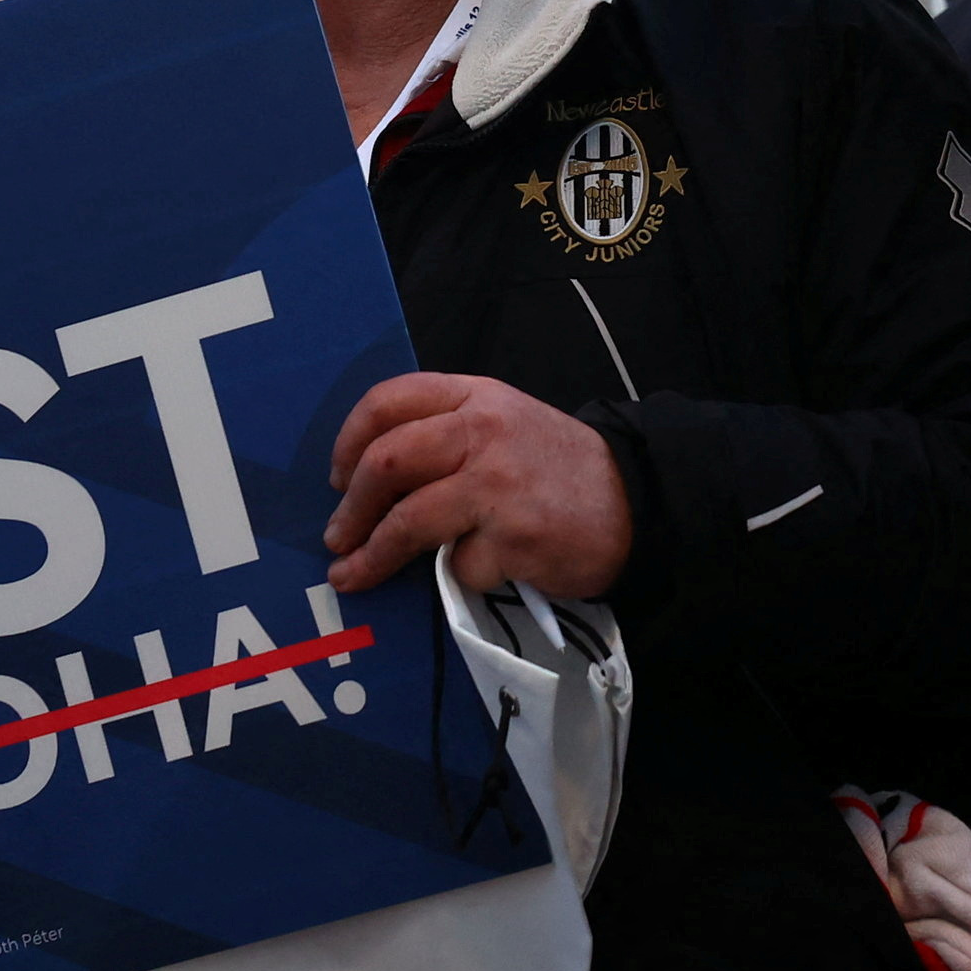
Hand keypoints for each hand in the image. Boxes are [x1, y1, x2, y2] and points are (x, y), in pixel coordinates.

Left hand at [324, 373, 630, 598]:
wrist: (635, 502)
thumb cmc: (557, 467)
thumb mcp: (505, 423)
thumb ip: (448, 432)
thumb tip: (372, 477)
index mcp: (475, 396)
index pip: (389, 401)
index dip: (348, 441)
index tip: (336, 478)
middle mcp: (483, 431)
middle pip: (387, 461)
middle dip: (351, 506)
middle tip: (336, 535)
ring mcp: (498, 484)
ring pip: (407, 519)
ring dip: (371, 555)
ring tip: (352, 574)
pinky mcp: (514, 537)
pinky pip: (459, 564)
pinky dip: (459, 574)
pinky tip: (482, 569)